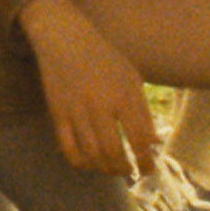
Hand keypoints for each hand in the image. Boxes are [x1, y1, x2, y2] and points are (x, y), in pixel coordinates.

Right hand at [15, 0, 156, 175]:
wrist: (65, 38)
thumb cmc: (104, 59)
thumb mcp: (131, 78)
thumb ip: (143, 112)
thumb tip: (152, 145)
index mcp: (123, 94)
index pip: (139, 139)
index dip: (145, 161)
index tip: (148, 169)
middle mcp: (99, 104)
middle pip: (113, 152)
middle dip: (124, 169)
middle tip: (130, 172)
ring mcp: (75, 110)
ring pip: (91, 154)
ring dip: (104, 169)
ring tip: (113, 169)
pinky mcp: (57, 113)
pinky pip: (68, 149)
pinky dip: (81, 163)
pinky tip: (90, 162)